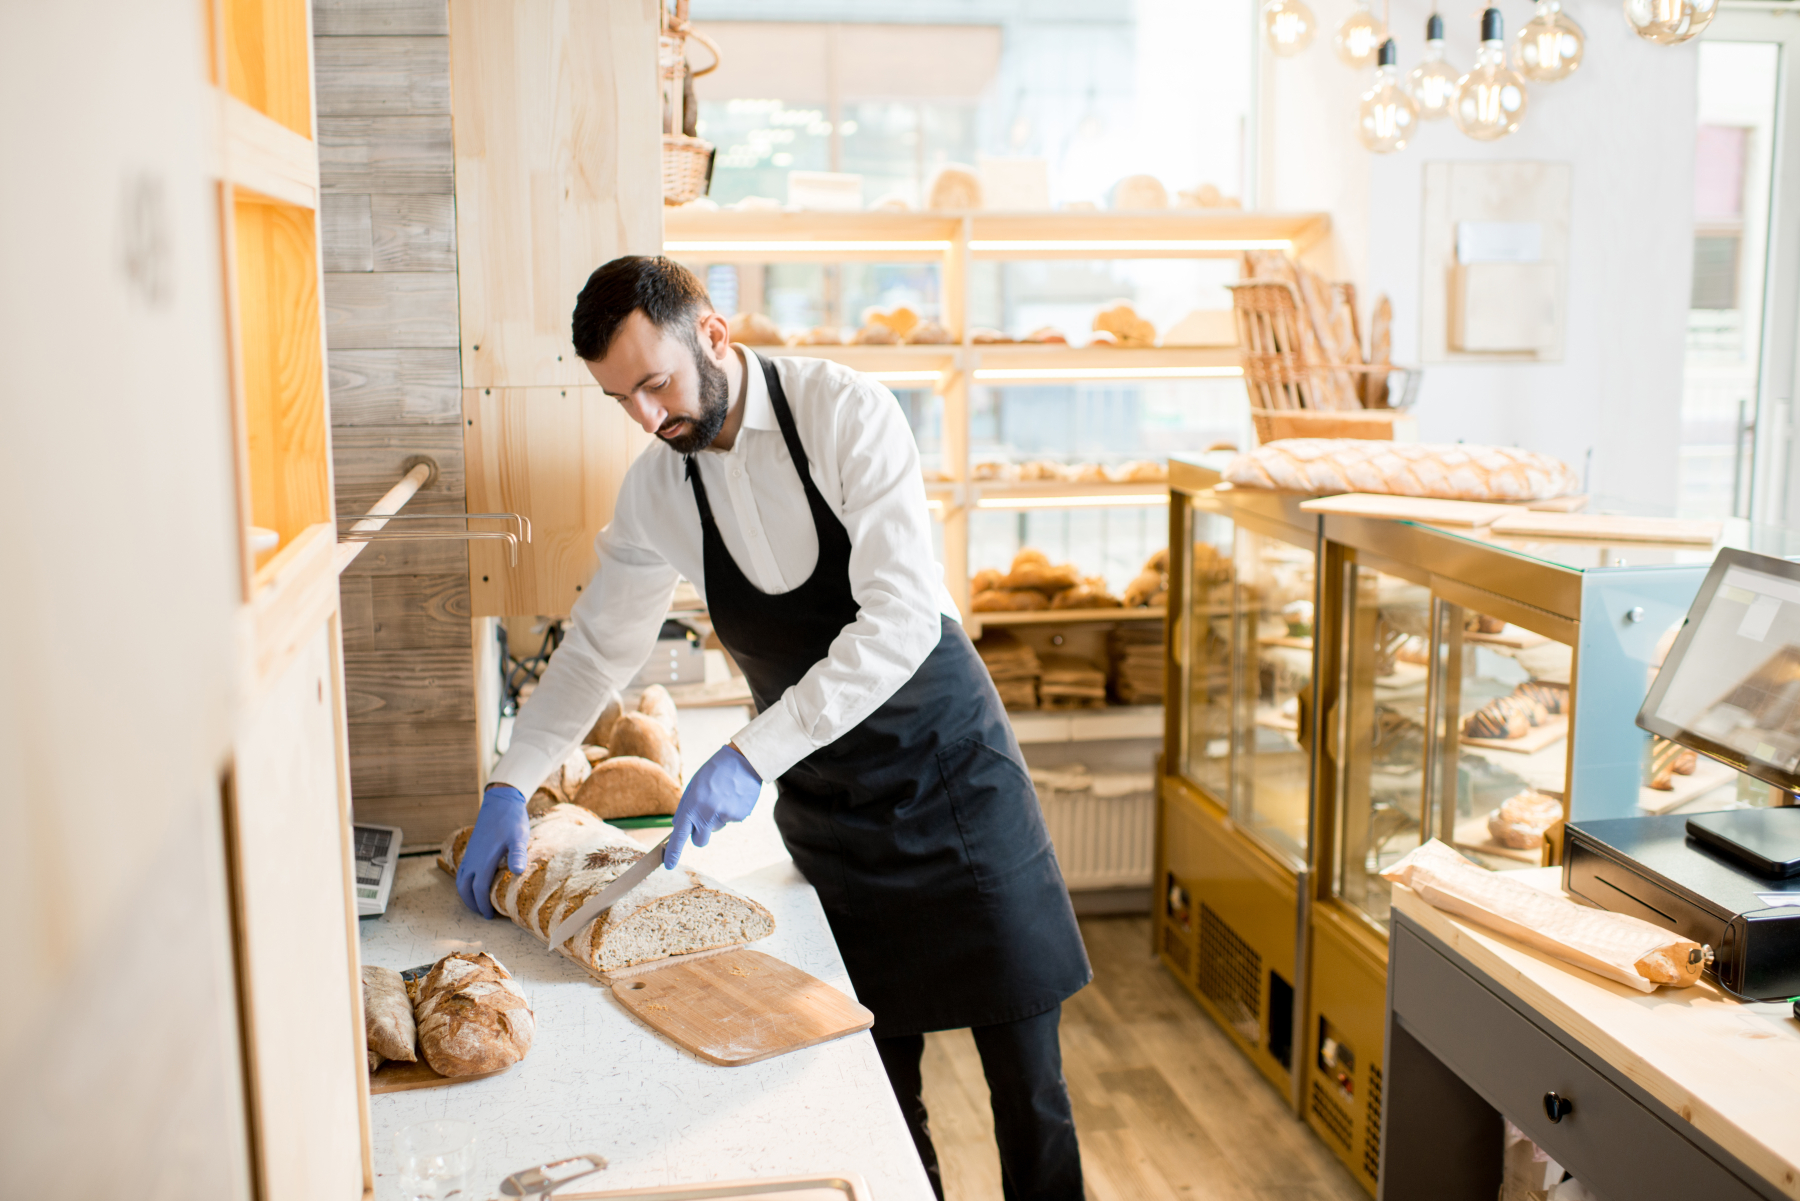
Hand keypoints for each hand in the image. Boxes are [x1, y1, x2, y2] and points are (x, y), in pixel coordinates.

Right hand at [456, 784, 529, 917]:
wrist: (500, 802)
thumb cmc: (512, 820)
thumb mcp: (519, 837)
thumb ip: (518, 854)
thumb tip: (517, 872)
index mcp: (485, 860)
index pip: (479, 889)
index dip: (482, 905)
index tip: (489, 916)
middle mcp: (473, 859)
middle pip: (465, 888)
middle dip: (472, 903)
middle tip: (483, 914)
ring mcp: (470, 854)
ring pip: (461, 880)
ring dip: (467, 894)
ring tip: (478, 903)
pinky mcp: (471, 849)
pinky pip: (463, 871)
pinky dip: (465, 882)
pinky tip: (476, 883)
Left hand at [666, 744, 761, 868]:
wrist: (743, 761)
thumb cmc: (715, 772)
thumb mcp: (694, 785)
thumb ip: (685, 806)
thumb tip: (677, 824)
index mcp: (693, 805)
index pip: (679, 834)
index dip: (673, 852)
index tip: (669, 865)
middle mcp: (708, 814)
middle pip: (700, 841)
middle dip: (700, 835)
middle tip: (704, 817)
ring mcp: (725, 816)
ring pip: (716, 828)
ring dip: (717, 817)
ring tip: (722, 796)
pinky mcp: (739, 816)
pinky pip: (730, 820)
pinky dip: (731, 812)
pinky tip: (733, 797)